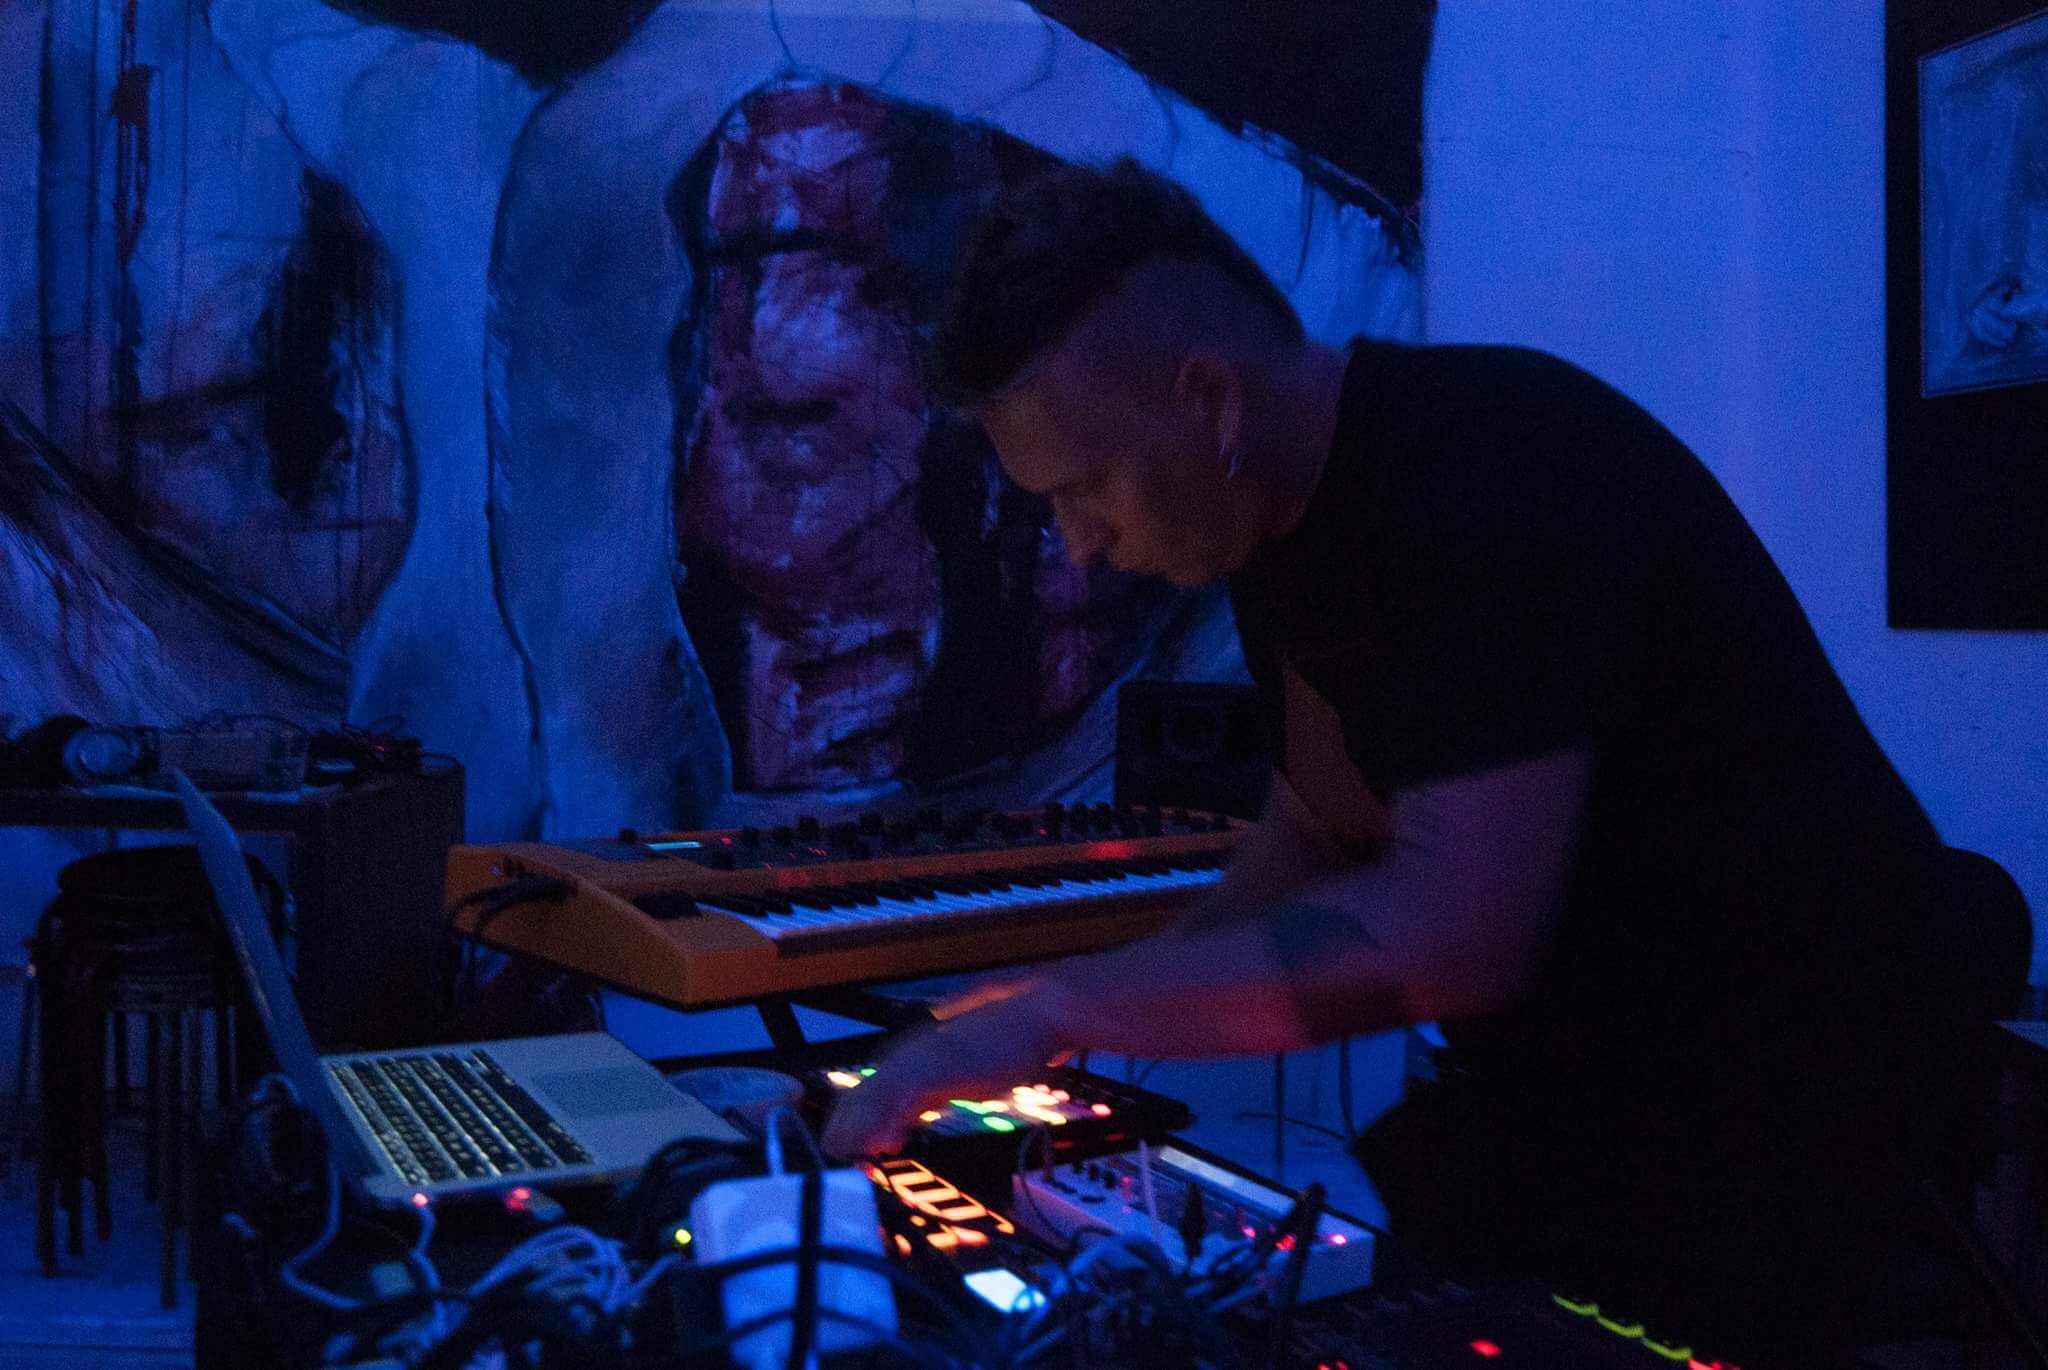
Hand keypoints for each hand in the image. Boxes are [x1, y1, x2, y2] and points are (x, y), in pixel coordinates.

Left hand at [821, 995, 1069, 1157]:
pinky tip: (887, 1143)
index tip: (844, 1158)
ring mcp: (920, 1059)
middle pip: (859, 1099)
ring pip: (874, 1099)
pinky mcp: (939, 1065)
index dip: (850, 1128)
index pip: (863, 1096)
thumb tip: (899, 1131)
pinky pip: (904, 1097)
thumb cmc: (1001, 1047)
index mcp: (907, 1060)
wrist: (1035, 1016)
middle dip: (846, 1135)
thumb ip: (924, 1101)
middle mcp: (906, 1057)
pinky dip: (891, 1121)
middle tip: (840, 1168)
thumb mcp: (951, 1081)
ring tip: (850, 1162)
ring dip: (860, 1133)